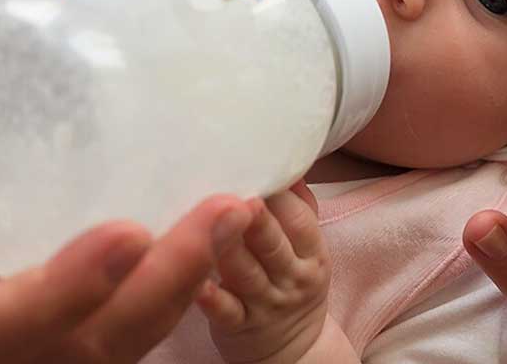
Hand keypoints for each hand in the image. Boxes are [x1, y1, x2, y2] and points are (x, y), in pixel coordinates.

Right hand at [0, 0, 254, 363]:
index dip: (68, 289)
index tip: (132, 232)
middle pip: (83, 348)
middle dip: (168, 284)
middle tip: (234, 203)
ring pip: (102, 352)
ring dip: (179, 291)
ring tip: (237, 212)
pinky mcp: (18, 339)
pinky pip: (98, 336)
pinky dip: (156, 297)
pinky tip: (197, 239)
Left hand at [198, 183, 344, 363]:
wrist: (295, 347)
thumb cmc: (290, 280)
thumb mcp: (307, 247)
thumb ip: (299, 206)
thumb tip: (289, 162)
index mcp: (311, 252)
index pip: (299, 220)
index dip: (280, 196)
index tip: (254, 166)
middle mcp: (291, 276)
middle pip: (274, 245)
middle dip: (257, 220)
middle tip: (239, 195)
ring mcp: (265, 302)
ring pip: (247, 275)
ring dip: (229, 249)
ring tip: (211, 223)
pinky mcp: (239, 325)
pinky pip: (225, 312)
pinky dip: (211, 299)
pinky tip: (195, 283)